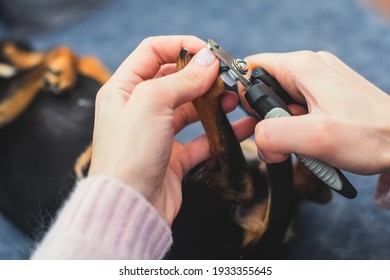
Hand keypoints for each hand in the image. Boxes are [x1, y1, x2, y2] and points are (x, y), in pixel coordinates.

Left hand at [88, 36, 255, 223]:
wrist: (130, 207)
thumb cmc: (128, 154)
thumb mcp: (152, 103)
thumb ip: (182, 79)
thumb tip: (207, 60)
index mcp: (123, 89)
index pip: (152, 51)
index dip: (180, 46)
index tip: (208, 52)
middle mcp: (138, 109)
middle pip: (174, 79)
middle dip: (201, 76)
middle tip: (226, 78)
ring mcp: (156, 133)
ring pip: (190, 109)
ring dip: (213, 102)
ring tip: (233, 100)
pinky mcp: (172, 156)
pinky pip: (200, 139)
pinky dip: (219, 132)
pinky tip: (240, 127)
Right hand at [241, 50, 389, 174]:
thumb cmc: (371, 136)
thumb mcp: (315, 138)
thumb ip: (273, 134)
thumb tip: (258, 139)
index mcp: (302, 67)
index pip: (250, 68)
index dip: (241, 94)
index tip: (248, 119)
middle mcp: (309, 68)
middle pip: (264, 88)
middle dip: (264, 118)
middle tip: (282, 139)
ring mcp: (319, 82)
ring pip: (279, 103)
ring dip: (281, 128)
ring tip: (300, 143)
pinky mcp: (326, 97)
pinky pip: (296, 110)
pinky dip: (295, 129)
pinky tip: (309, 142)